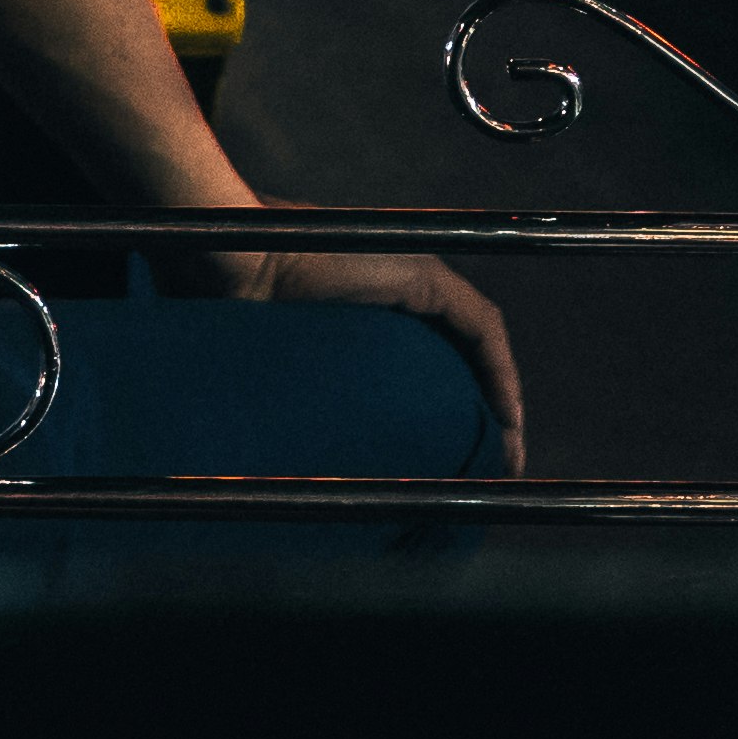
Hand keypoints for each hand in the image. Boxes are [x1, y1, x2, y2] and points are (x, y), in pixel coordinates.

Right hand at [163, 244, 527, 469]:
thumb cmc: (239, 317)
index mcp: (373, 307)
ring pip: (482, 346)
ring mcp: (416, 277)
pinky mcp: (425, 278)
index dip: (456, 411)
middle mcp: (403, 287)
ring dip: (501, 401)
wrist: (231, 266)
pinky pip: (483, 330)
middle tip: (490, 472)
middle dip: (485, 415)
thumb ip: (313, 393)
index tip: (461, 466)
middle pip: (465, 358)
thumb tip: (303, 466)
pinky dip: (501, 375)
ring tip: (506, 457)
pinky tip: (506, 418)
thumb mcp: (291, 367)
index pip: (435, 362)